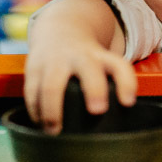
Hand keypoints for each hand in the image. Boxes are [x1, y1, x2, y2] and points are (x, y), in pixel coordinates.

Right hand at [24, 7, 134, 134]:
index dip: (126, 84)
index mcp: (103, 58)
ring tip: (55, 131)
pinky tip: (40, 123)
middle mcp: (81, 57)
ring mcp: (56, 61)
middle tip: (97, 111)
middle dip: (94, 90)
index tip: (128, 103)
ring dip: (53, 111)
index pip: (120, 67)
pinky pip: (32, 91)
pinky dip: (35, 110)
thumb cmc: (88, 59)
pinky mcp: (34, 68)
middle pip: (89, 71)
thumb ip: (114, 86)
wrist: (61, 29)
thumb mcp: (105, 63)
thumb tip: (114, 126)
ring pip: (52, 86)